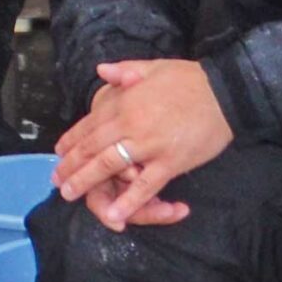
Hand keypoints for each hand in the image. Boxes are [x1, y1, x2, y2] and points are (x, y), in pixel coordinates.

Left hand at [52, 58, 233, 231]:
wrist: (225, 92)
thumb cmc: (189, 79)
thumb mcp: (152, 66)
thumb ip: (124, 71)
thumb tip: (100, 70)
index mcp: (123, 103)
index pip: (89, 125)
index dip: (72, 141)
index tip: (59, 153)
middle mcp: (130, 125)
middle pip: (92, 148)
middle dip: (71, 166)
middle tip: (56, 180)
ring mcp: (149, 146)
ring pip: (109, 166)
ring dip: (86, 181)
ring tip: (69, 194)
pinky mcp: (170, 162)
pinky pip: (146, 186)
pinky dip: (129, 201)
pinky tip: (114, 215)